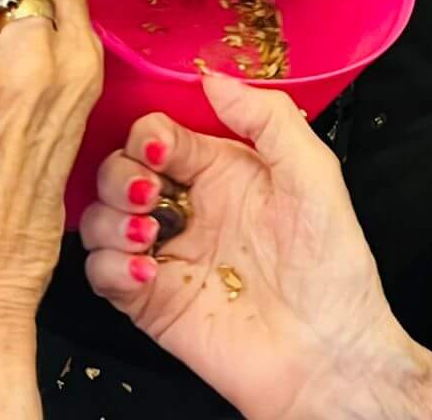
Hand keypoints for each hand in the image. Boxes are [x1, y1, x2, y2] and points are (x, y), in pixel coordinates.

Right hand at [82, 77, 419, 419]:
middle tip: (149, 194)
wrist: (327, 352)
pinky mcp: (149, 302)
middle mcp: (189, 207)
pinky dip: (108, 267)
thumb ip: (267, 117)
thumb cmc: (331, 264)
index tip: (161, 150)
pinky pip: (100, 275)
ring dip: (109, 219)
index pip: (161, 133)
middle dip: (122, 175)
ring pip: (100, 218)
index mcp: (223, 169)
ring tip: (147, 236)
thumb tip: (215, 79)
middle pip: (119, 170)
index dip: (150, 135)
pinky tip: (145, 270)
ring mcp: (166, 254)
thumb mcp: (313, 173)